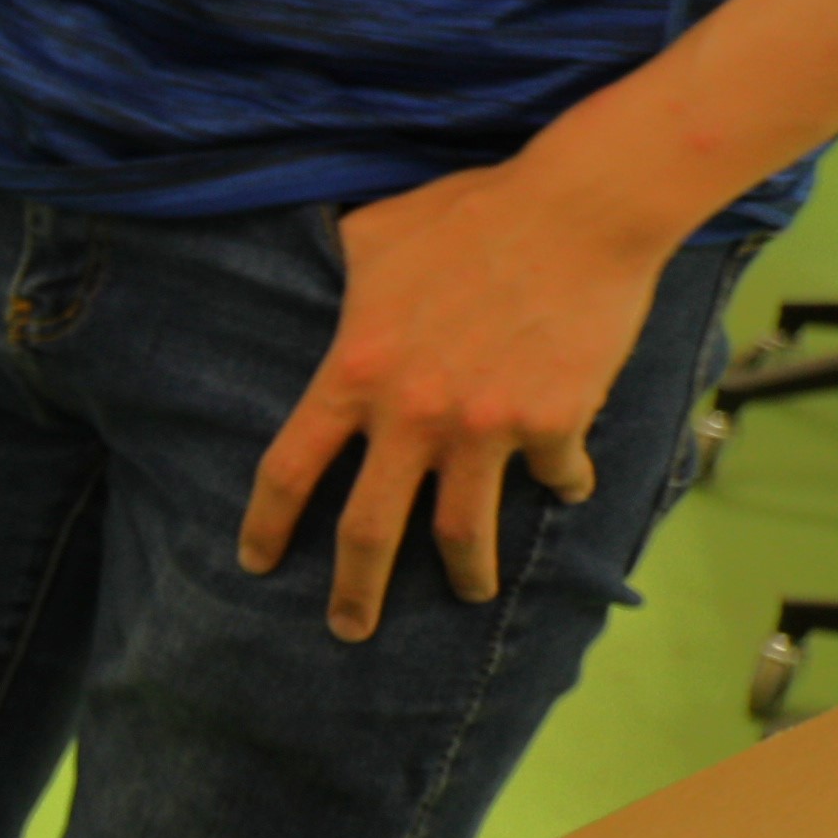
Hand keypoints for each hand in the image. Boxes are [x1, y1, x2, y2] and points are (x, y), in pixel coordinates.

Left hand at [238, 154, 654, 641]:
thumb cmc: (472, 211)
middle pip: (367, 532)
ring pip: (462, 533)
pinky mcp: (554, 422)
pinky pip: (556, 475)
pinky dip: (563, 487)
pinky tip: (566, 491)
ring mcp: (485, 427)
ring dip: (465, 574)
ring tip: (468, 594)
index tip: (256, 563)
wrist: (581, 208)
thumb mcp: (374, 235)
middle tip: (348, 629)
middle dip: (354, 593)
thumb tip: (314, 264)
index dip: (266, 525)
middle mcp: (412, 415)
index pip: (289, 469)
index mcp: (354, 373)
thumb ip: (340, 271)